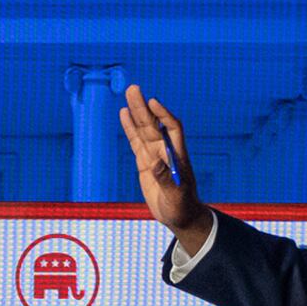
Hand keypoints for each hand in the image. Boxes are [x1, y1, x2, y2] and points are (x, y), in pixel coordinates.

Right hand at [119, 85, 210, 252]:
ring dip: (137, 112)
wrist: (181, 217)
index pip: (172, 129)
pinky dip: (130, 128)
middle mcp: (166, 152)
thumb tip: (156, 163)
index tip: (153, 102)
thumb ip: (166, 179)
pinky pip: (136, 142)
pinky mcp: (145, 163)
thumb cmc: (182, 207)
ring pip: (144, 130)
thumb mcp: (176, 196)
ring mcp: (154, 156)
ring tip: (129, 94)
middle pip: (154, 125)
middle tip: (134, 89)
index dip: (163, 115)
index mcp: (177, 157)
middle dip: (144, 107)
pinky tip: (124, 114)